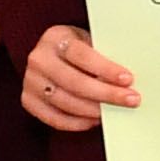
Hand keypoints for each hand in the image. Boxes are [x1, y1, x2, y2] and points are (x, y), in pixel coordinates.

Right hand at [20, 24, 135, 129]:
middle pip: (74, 82)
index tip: (128, 79)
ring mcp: (30, 81)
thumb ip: (103, 54)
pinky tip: (95, 120)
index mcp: (55, 37)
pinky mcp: (28, 100)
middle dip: (106, 93)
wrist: (50, 54)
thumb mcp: (88, 40)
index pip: (82, 55)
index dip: (106, 69)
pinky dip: (77, 123)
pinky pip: (54, 118)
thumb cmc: (77, 48)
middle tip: (131, 100)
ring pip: (65, 102)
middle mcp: (39, 59)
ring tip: (115, 111)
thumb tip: (130, 79)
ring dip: (94, 110)